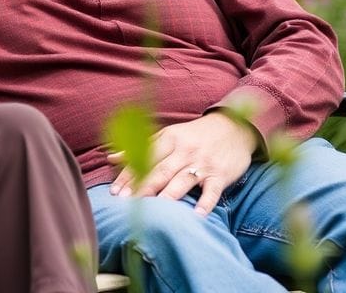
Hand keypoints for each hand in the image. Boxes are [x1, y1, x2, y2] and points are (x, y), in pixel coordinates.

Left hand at [106, 111, 258, 214]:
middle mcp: (184, 151)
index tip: (115, 192)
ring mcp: (203, 163)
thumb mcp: (168, 136)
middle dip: (143, 187)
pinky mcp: (220, 174)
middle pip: (161, 171)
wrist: (234, 128)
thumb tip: (111, 158)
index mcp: (169, 139)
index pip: (145, 157)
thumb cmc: (194, 136)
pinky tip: (197, 216)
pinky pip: (212, 190)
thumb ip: (141, 148)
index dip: (129, 175)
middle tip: (128, 203)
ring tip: (156, 212)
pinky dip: (205, 203)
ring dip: (169, 195)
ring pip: (183, 180)